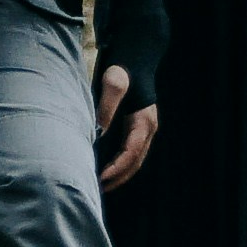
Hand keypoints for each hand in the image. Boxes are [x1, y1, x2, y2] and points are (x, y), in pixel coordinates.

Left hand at [95, 68, 158, 188]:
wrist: (135, 57)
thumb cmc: (123, 68)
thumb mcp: (112, 82)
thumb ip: (107, 106)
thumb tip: (98, 131)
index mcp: (144, 121)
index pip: (131, 153)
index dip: (116, 168)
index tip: (100, 178)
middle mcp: (148, 128)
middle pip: (135, 162)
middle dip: (118, 177)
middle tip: (98, 189)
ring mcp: (146, 128)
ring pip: (135, 159)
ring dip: (120, 173)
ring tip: (101, 184)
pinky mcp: (139, 127)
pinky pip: (132, 151)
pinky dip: (121, 163)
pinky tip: (106, 167)